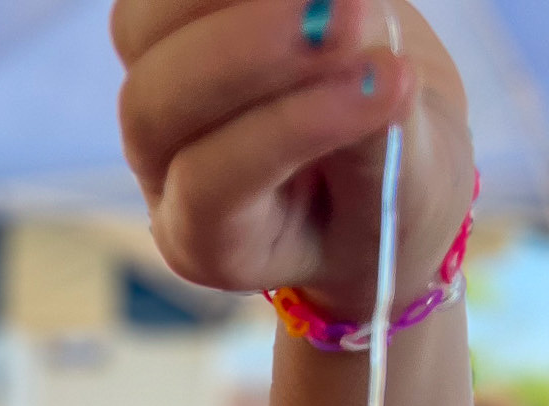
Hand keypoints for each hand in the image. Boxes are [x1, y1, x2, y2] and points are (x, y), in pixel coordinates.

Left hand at [113, 0, 473, 316]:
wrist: (393, 152)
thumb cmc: (394, 197)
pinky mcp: (180, 30)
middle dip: (243, 51)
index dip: (287, 131)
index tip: (387, 85)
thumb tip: (376, 73)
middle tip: (348, 15)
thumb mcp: (407, 199)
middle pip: (149, 105)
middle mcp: (164, 170)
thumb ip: (377, 149)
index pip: (211, 185)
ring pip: (142, 29)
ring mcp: (164, 94)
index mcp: (210, 241)